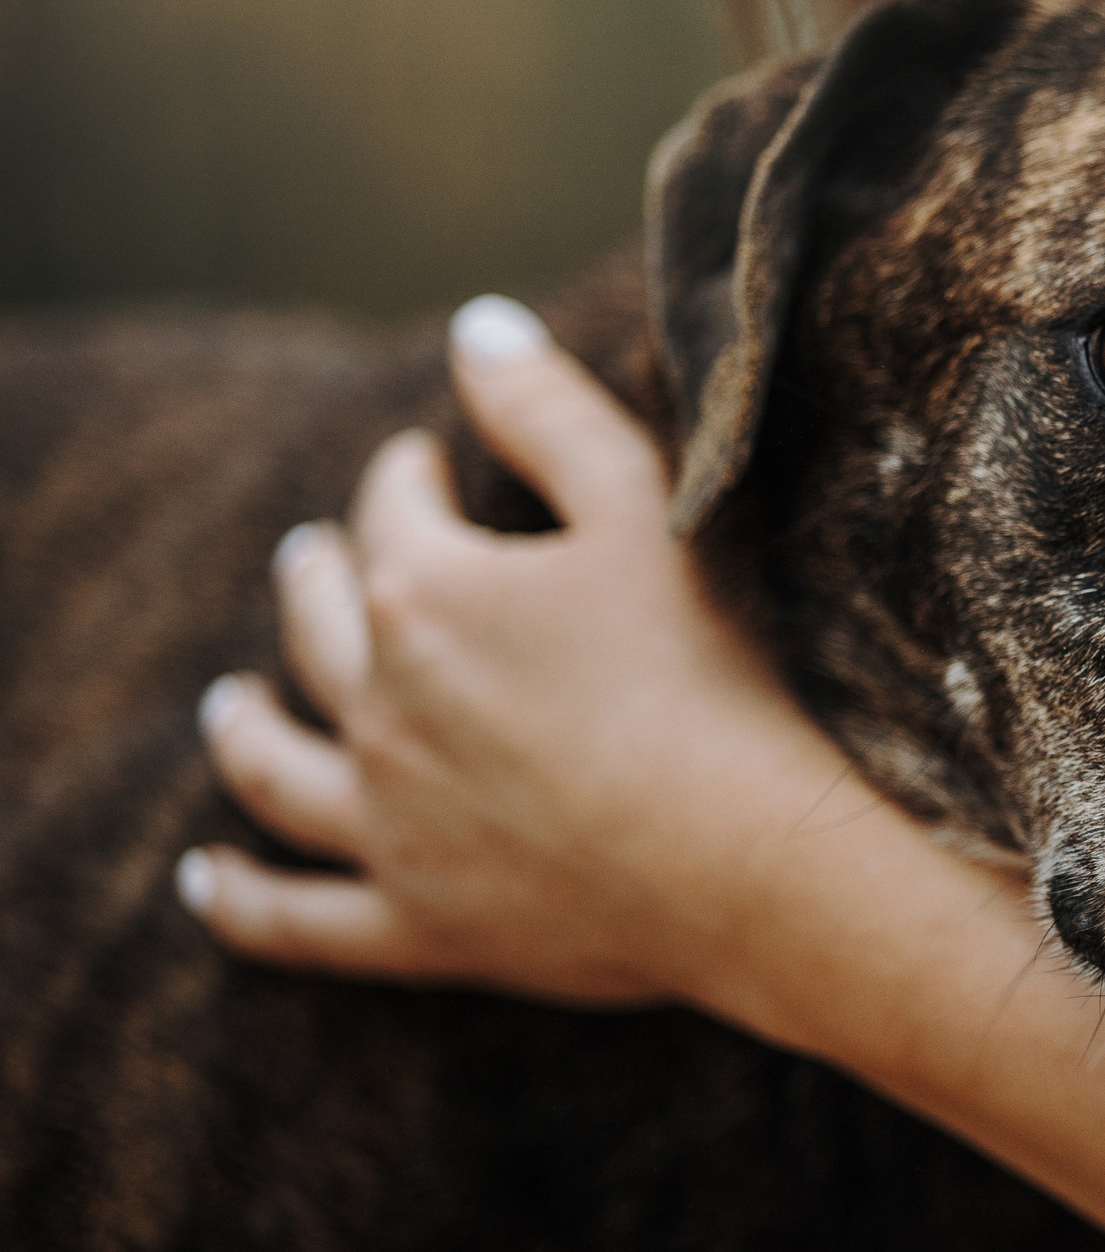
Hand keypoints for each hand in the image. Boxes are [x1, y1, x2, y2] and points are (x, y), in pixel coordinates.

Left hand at [180, 294, 1104, 1251]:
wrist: (751, 861)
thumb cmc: (713, 675)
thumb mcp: (645, 507)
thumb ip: (550, 410)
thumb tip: (473, 326)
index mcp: (427, 597)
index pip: (390, 514)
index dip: (406, 479)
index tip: (426, 465)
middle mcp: (383, 707)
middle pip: (316, 628)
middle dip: (313, 579)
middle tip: (314, 556)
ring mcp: (390, 825)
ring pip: (277, 768)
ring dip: (240, 728)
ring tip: (225, 704)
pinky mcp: (418, 925)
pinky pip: (300, 919)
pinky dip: (242, 901)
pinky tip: (205, 883)